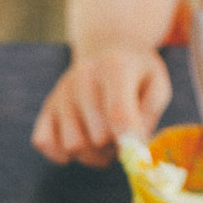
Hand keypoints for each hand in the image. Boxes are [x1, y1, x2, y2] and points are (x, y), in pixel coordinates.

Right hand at [31, 46, 171, 167]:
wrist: (107, 50)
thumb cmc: (136, 74)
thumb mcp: (157, 85)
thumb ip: (149, 115)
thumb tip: (132, 144)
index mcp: (115, 67)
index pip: (118, 114)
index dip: (128, 139)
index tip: (136, 148)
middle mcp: (82, 77)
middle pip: (96, 137)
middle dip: (113, 146)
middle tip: (122, 135)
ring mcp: (61, 92)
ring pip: (72, 145)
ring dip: (91, 153)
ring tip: (103, 138)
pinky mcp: (47, 107)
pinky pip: (44, 142)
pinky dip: (61, 152)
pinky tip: (80, 141)